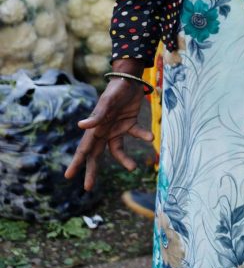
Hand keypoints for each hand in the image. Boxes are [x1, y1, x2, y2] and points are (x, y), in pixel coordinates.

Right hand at [64, 76, 151, 191]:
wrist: (130, 79)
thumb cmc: (115, 90)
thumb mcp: (107, 102)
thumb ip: (96, 115)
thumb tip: (81, 126)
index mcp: (95, 128)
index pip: (84, 149)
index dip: (77, 163)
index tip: (68, 176)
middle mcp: (104, 131)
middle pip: (95, 154)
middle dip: (91, 171)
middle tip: (88, 188)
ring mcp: (116, 129)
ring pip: (116, 150)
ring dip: (124, 159)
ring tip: (133, 168)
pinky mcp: (129, 124)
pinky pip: (135, 134)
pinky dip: (142, 136)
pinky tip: (151, 138)